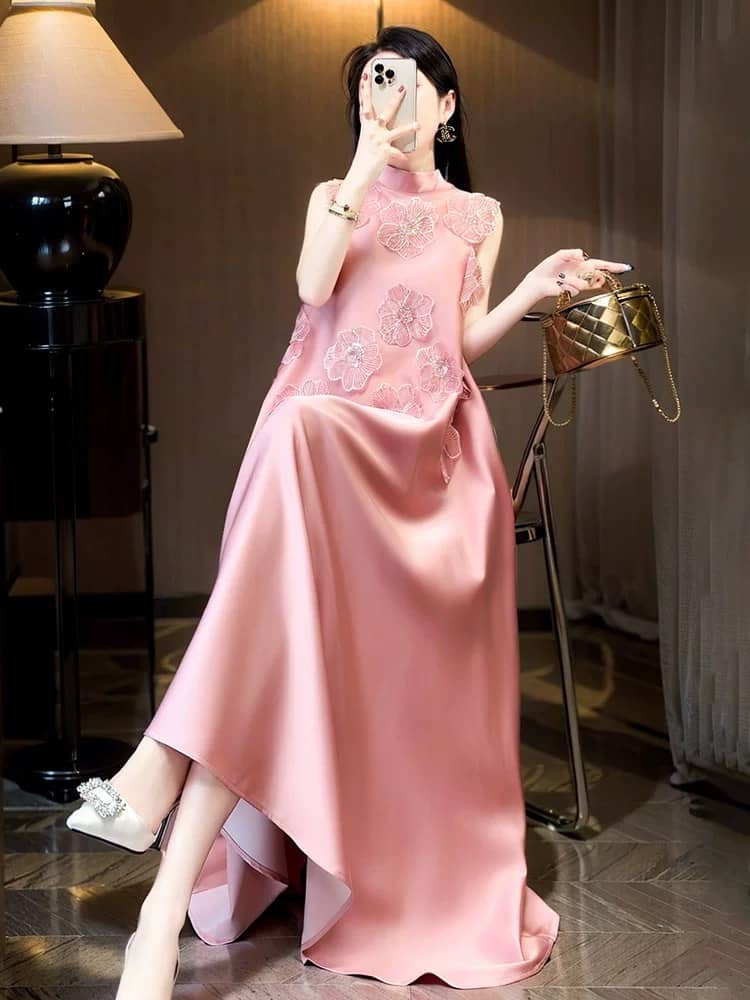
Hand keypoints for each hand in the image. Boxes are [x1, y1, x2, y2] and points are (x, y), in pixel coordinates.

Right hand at [349, 59, 421, 186]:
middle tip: (403, 87)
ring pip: (395, 131)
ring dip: (408, 127)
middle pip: (384, 111)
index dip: (364, 88)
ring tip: (418, 124)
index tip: (367, 74)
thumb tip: (384, 118)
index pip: (365, 103)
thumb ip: (374, 127)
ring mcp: (378, 141)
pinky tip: (409, 154)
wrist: (359, 174)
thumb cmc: (365, 157)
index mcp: (366, 125)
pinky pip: (397, 152)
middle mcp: (371, 131)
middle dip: (394, 99)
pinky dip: (403, 154)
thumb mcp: (368, 138)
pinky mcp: (384, 152)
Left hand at [524, 248, 633, 302]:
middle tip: (587, 275)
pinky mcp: (574, 291)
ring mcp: (580, 284)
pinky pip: (577, 287)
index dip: (614, 267)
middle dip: (599, 276)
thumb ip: (573, 253)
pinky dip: (568, 284)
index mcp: (583, 264)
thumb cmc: (547, 268)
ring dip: (575, 279)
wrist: (538, 281)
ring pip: (587, 282)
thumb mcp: (560, 255)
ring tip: (562, 278)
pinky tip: (560, 283)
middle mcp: (584, 274)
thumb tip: (582, 255)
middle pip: (600, 276)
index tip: (626, 268)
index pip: (602, 265)